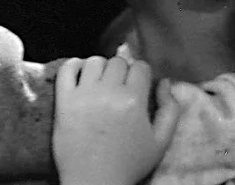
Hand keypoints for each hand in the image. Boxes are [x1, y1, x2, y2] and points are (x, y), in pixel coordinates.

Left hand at [54, 56, 179, 184]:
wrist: (94, 180)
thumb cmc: (129, 163)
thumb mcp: (161, 142)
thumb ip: (170, 110)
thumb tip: (166, 81)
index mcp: (133, 101)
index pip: (140, 67)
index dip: (142, 75)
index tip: (139, 86)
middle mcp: (108, 92)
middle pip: (117, 62)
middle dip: (122, 71)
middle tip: (120, 88)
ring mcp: (83, 95)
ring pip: (93, 62)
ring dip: (100, 68)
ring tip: (102, 83)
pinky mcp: (64, 101)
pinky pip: (66, 69)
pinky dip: (74, 65)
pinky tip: (80, 73)